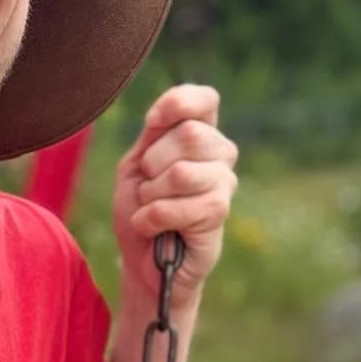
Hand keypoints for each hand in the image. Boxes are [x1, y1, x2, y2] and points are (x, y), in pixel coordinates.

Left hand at [112, 85, 237, 304]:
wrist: (143, 262)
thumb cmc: (141, 210)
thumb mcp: (136, 165)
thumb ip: (152, 136)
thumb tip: (161, 116)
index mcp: (201, 133)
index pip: (205, 100)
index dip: (177, 103)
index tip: (151, 122)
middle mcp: (221, 154)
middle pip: (189, 134)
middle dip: (152, 163)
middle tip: (148, 186)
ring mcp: (224, 183)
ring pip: (181, 173)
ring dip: (150, 195)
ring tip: (151, 208)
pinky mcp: (219, 213)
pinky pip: (174, 207)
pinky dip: (150, 219)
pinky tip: (153, 229)